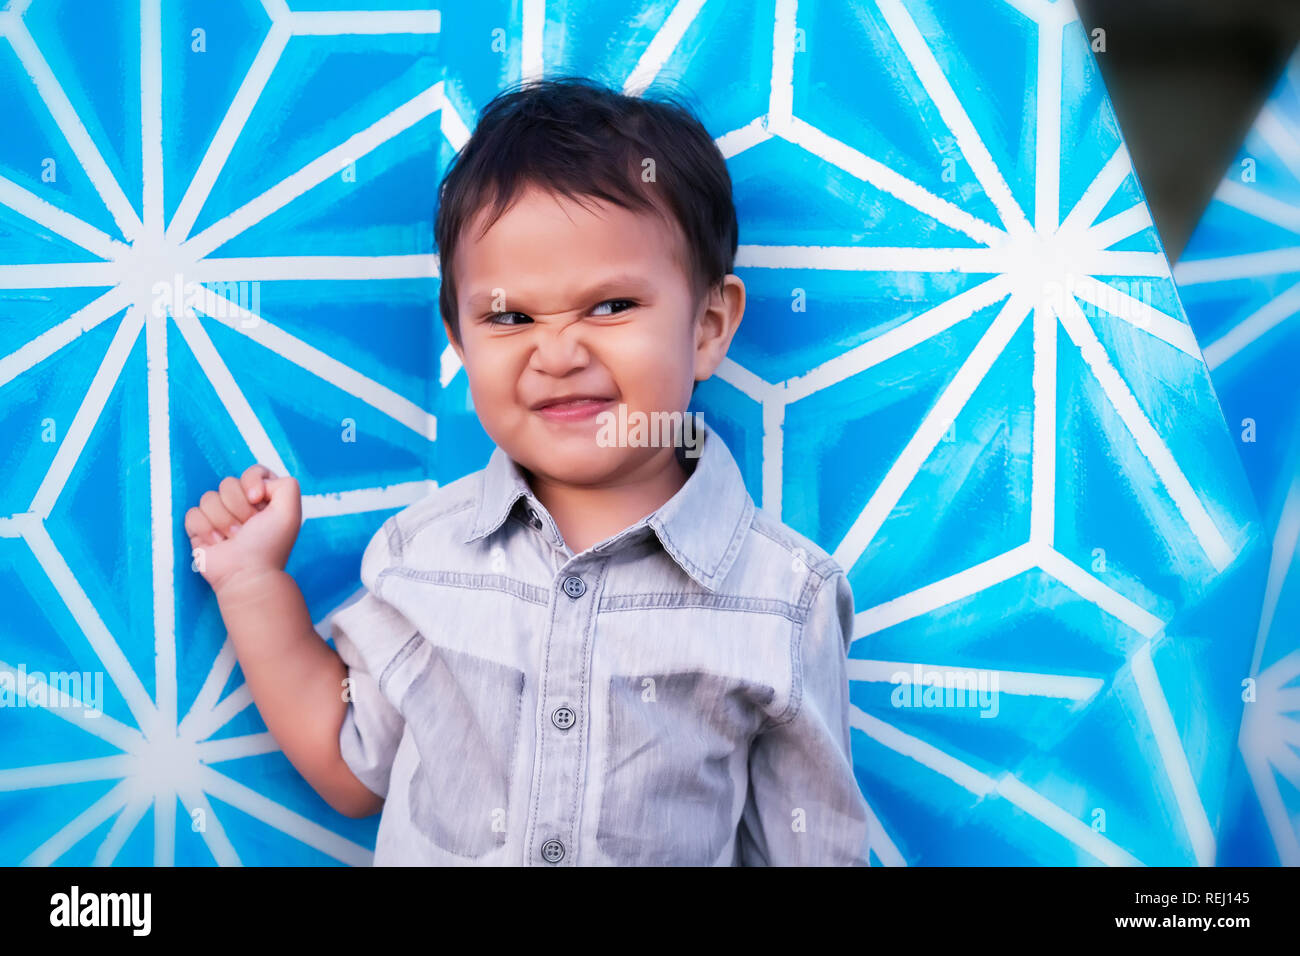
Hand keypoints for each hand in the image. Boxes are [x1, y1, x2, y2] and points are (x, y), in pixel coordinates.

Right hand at [185, 464, 301, 593]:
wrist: (246, 574)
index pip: (253, 471)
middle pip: (228, 483)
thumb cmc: (268, 544)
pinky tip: (217, 543)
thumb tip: (256, 484)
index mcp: (264, 499)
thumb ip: (286, 484)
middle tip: (247, 528)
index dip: (252, 482)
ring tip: (233, 538)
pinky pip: (192, 514)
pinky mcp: (200, 528)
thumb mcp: (290, 512)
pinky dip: (205, 530)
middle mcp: (242, 505)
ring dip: (222, 521)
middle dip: (237, 507)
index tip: (256, 500)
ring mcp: (219, 516)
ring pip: (208, 498)